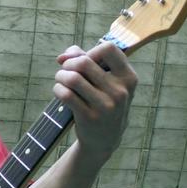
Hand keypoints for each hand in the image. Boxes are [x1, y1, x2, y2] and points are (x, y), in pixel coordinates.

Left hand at [53, 41, 136, 160]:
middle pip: (83, 62)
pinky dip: (58, 89)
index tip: (83, 60)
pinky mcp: (90, 117)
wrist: (105, 138)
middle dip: (68, 64)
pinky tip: (60, 91)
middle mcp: (120, 91)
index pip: (109, 49)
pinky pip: (66, 94)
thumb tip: (63, 56)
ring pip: (73, 78)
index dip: (90, 50)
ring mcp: (106, 106)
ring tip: (61, 80)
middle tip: (65, 71)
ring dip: (60, 76)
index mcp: (128, 77)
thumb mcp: (105, 81)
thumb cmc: (102, 101)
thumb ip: (86, 60)